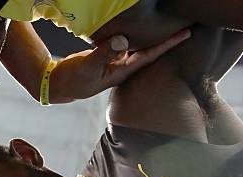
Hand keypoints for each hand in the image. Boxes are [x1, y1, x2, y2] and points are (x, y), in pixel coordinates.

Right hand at [50, 29, 190, 102]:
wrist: (57, 85)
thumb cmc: (72, 79)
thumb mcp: (87, 66)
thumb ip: (104, 53)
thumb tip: (122, 41)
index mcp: (121, 71)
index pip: (150, 55)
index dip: (168, 44)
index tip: (186, 33)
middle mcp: (122, 67)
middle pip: (149, 51)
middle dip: (165, 40)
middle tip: (183, 25)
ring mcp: (114, 63)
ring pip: (138, 48)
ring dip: (150, 38)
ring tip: (165, 25)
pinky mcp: (106, 58)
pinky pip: (124, 45)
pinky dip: (133, 37)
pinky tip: (138, 29)